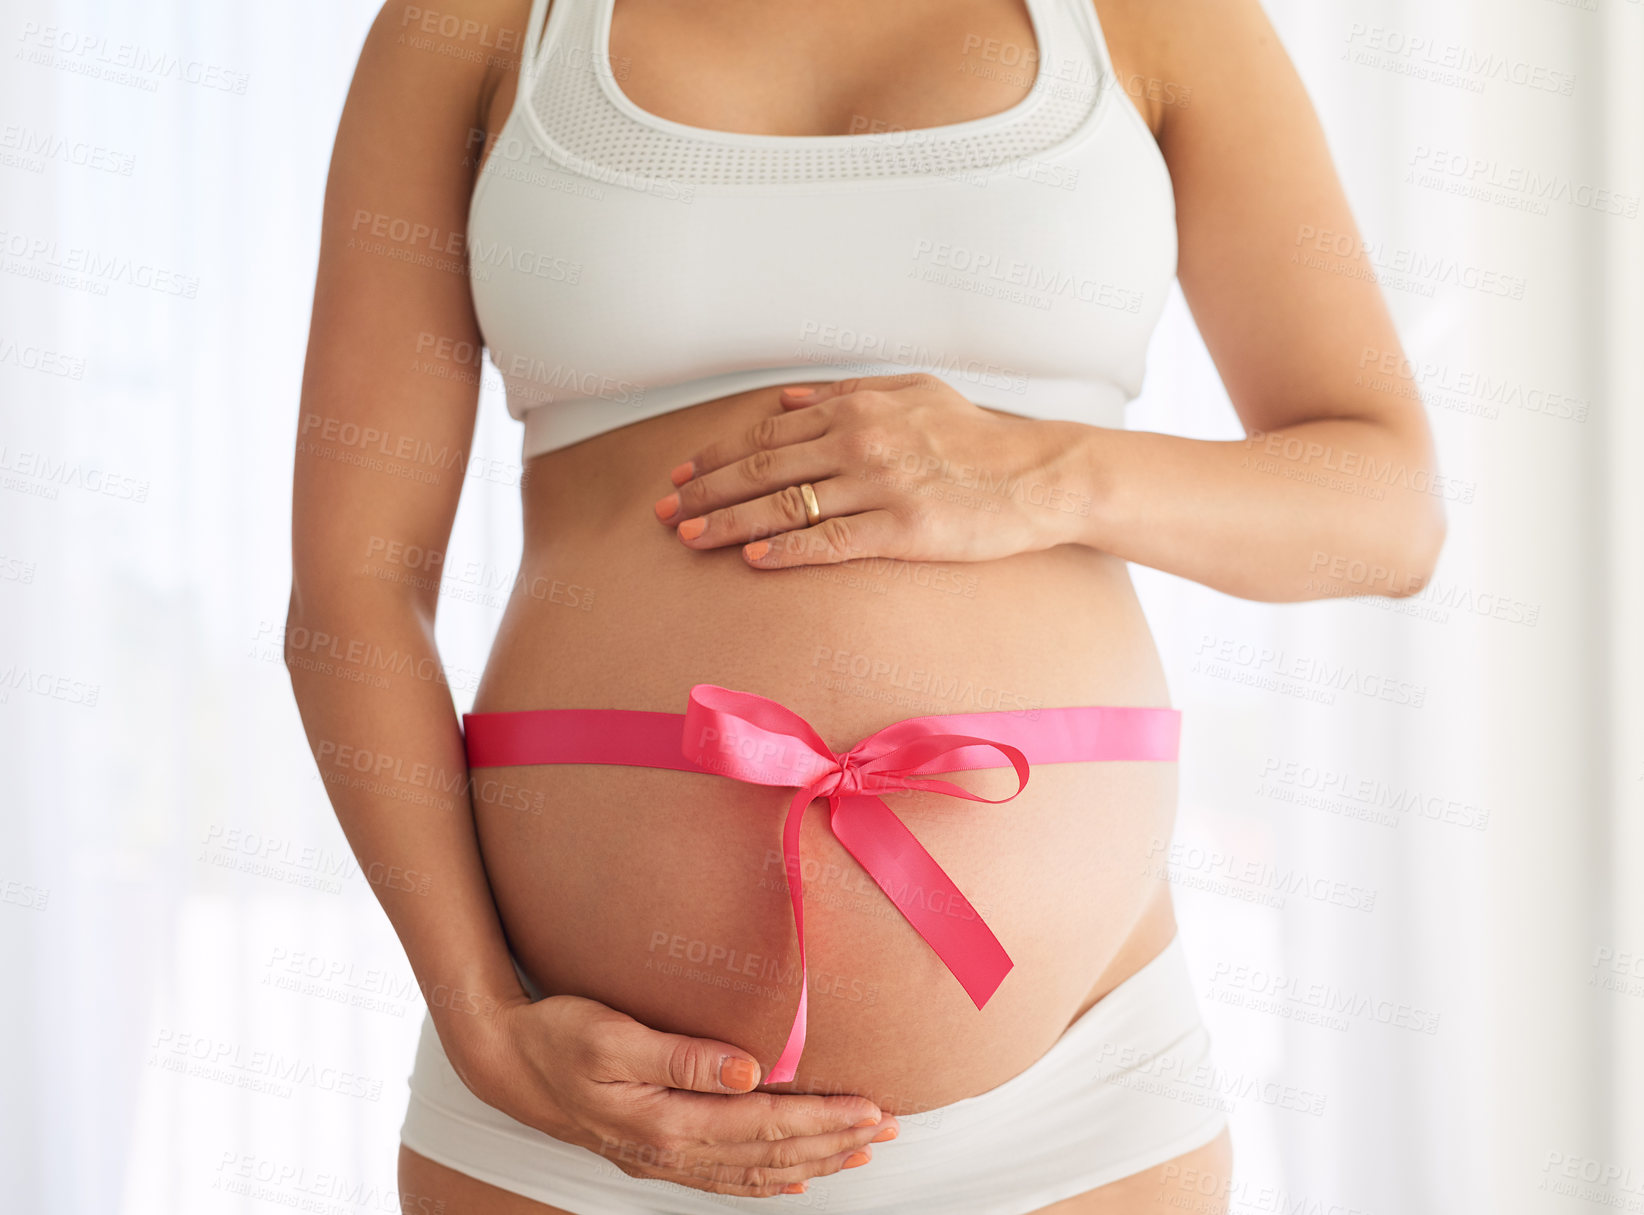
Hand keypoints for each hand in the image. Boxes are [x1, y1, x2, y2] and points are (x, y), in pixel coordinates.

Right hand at [447, 992, 897, 1197]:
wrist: (504, 1061)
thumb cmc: (556, 1036)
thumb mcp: (612, 1034)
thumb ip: (682, 1055)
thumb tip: (750, 1069)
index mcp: (667, 1122)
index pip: (767, 1125)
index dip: (824, 1119)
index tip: (873, 1107)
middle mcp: (671, 1150)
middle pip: (771, 1154)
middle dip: (835, 1142)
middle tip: (889, 1129)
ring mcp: (663, 1158)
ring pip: (755, 1171)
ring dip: (812, 1161)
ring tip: (861, 1151)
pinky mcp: (654, 1151)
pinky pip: (724, 1177)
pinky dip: (766, 1181)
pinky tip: (793, 1180)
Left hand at [651, 373, 1090, 567]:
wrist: (1039, 475)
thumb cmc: (976, 438)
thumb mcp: (913, 392)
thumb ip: (847, 393)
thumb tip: (787, 398)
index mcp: (858, 407)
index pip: (768, 432)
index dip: (717, 455)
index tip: (682, 473)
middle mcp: (860, 440)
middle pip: (762, 467)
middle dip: (704, 489)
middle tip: (663, 511)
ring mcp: (879, 485)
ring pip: (785, 504)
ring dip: (729, 522)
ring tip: (689, 537)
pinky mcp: (901, 529)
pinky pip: (830, 541)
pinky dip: (786, 549)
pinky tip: (753, 559)